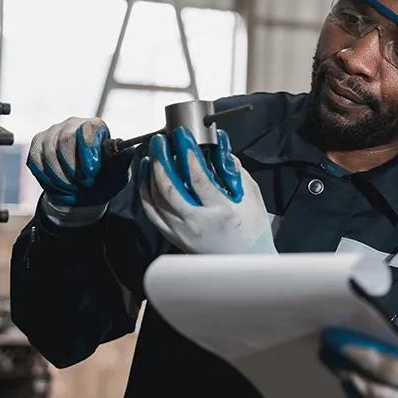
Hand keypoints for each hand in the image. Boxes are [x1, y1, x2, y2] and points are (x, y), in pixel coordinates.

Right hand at [26, 117, 128, 212]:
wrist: (83, 194)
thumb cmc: (104, 179)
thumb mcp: (118, 172)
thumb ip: (122, 159)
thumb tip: (128, 148)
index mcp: (95, 126)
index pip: (88, 128)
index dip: (88, 151)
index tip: (91, 172)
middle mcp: (73, 124)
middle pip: (66, 139)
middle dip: (73, 166)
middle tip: (82, 183)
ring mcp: (53, 132)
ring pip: (49, 151)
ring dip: (61, 175)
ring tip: (72, 186)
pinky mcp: (38, 144)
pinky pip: (36, 159)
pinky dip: (47, 176)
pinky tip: (59, 184)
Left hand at [139, 127, 274, 253]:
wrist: (246, 259)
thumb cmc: (252, 229)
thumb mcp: (251, 195)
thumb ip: (233, 170)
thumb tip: (219, 148)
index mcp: (221, 212)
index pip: (198, 178)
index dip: (187, 154)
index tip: (183, 137)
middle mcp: (197, 224)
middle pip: (169, 189)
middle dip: (161, 160)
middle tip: (160, 142)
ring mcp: (182, 233)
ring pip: (155, 201)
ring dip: (150, 175)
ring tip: (152, 156)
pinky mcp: (174, 238)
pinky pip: (152, 213)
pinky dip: (146, 193)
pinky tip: (147, 178)